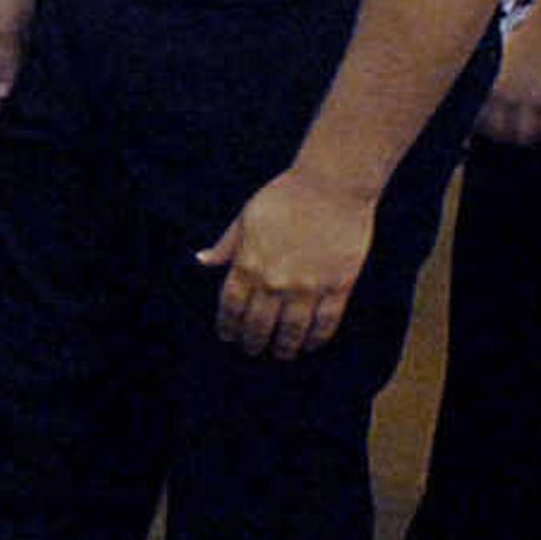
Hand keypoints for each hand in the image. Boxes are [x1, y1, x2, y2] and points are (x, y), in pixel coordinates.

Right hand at [0, 0, 38, 108]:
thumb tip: (2, 97)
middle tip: (12, 109)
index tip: (2, 118)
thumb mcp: (8, 31)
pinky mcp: (5, 9)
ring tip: (22, 89)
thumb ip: (6, 64)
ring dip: (8, 70)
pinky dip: (18, 52)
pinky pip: (10, 39)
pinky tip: (30, 55)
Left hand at [196, 165, 375, 360]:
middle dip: (253, 342)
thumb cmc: (284, 196)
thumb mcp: (245, 218)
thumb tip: (202, 260)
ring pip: (292, 330)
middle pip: (258, 325)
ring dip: (284, 347)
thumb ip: (226, 245)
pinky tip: (311, 345)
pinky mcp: (338, 286)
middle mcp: (274, 281)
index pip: (231, 307)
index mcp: (248, 264)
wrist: (330, 185)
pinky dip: (317, 338)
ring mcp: (308, 286)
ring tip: (281, 354)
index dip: (228, 325)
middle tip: (252, 350)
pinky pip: (326, 322)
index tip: (228, 335)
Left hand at [476, 13, 540, 149]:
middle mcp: (505, 93)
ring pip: (523, 134)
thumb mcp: (495, 55)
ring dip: (524, 138)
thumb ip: (485, 76)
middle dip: (501, 136)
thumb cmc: (525, 35)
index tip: (483, 133)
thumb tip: (477, 94)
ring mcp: (530, 96)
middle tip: (507, 136)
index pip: (475, 119)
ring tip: (526, 137)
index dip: (479, 130)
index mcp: (485, 82)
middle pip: (498, 131)